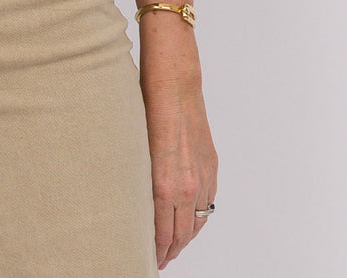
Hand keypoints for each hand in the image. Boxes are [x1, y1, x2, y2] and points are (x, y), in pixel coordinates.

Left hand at [141, 76, 218, 268]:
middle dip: (170, 251)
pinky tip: (190, 221)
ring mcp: (202, 177)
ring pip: (197, 222)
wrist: (173, 85)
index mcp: (164, 186)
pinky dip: (198, 217)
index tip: (149, 260)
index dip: (156, 251)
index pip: (162, 234)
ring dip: (185, 237)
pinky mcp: (211, 166)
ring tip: (173, 246)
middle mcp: (186, 186)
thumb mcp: (135, 153)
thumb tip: (136, 206)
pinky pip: (207, 202)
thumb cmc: (147, 111)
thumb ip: (140, 183)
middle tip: (159, 260)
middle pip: (181, 235)